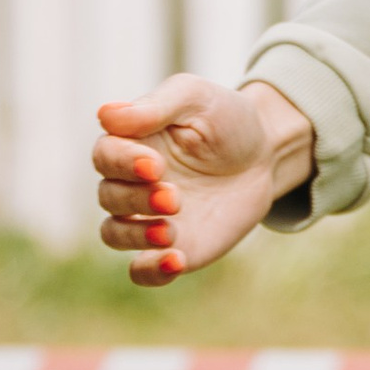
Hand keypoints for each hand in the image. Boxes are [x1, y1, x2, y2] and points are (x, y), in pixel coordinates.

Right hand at [93, 78, 317, 284]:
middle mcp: (131, 182)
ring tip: (170, 233)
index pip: (105, 155)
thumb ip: (155, 106)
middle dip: (137, 200)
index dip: (123, 163)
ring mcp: (147, 217)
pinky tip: (176, 262)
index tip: (156, 166)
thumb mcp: (197, 98)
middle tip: (175, 198)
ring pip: (114, 234)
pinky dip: (150, 271)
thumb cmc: (225, 119)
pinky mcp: (172, 246)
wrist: (265, 155)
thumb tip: (106, 115)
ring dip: (135, 235)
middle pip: (108, 196)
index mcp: (130, 143)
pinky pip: (142, 270)